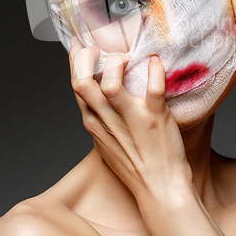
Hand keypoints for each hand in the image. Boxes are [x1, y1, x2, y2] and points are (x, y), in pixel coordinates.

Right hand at [69, 40, 192, 210]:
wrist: (160, 189)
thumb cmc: (134, 166)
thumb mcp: (106, 142)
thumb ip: (100, 118)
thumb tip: (101, 95)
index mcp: (93, 122)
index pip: (75, 85)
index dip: (75, 61)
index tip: (79, 45)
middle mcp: (106, 119)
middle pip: (82, 81)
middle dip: (86, 57)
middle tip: (99, 48)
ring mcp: (131, 118)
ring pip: (111, 83)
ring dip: (117, 63)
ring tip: (128, 58)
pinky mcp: (154, 118)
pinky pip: (153, 88)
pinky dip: (155, 71)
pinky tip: (156, 61)